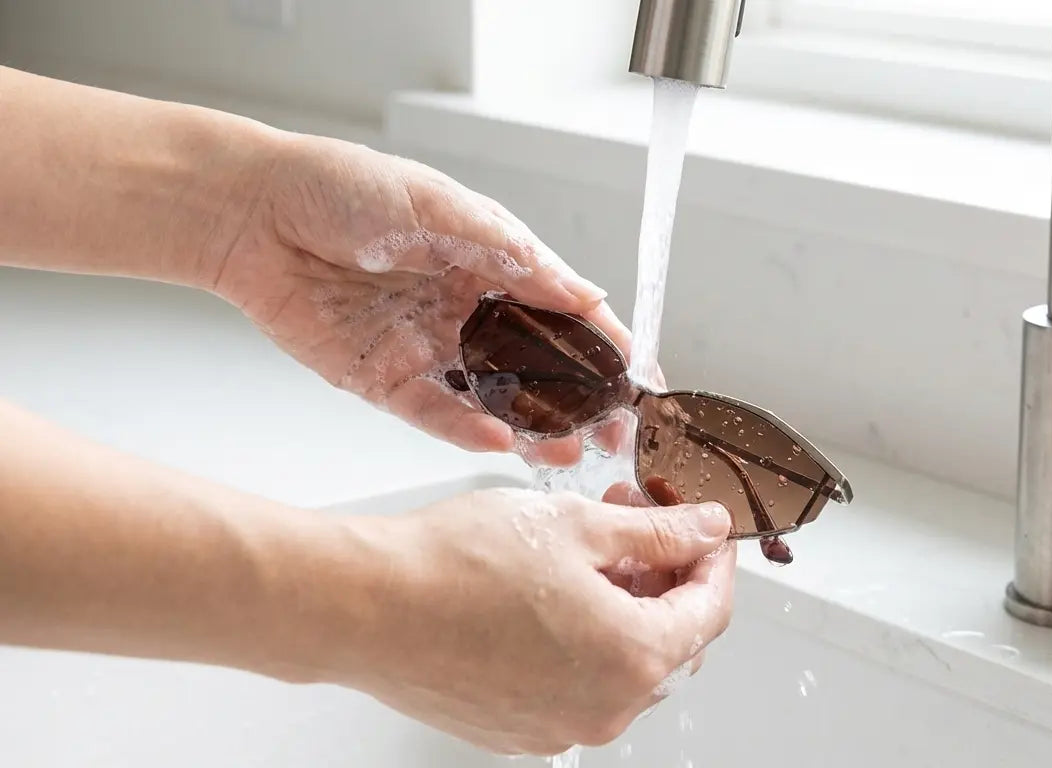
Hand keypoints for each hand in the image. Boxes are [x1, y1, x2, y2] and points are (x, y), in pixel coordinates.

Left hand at [207, 131, 630, 465]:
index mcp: (489, 262)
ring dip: (533, 427)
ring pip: (494, 398)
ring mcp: (427, 347)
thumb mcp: (443, 207)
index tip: (638, 377)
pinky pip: (436, 413)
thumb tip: (584, 291)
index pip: (563, 309)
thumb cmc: (343, 188)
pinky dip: (469, 431)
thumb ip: (512, 255)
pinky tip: (502, 444)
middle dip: (579, 400)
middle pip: (537, 364)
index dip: (604, 342)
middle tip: (613, 431)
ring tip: (568, 451)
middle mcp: (465, 309)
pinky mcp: (384, 378)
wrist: (252, 213)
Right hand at [333, 487, 736, 755]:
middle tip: (634, 526)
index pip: (709, 610)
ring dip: (621, 609)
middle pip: (670, 643)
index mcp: (633, 656)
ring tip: (584, 554)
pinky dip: (580, 643)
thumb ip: (657, 531)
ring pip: (621, 665)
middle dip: (664, 578)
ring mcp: (559, 727)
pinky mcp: (518, 731)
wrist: (366, 607)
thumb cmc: (457, 565)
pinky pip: (575, 687)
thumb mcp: (577, 525)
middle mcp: (605, 709)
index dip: (712, 561)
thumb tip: (707, 530)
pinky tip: (549, 597)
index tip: (702, 531)